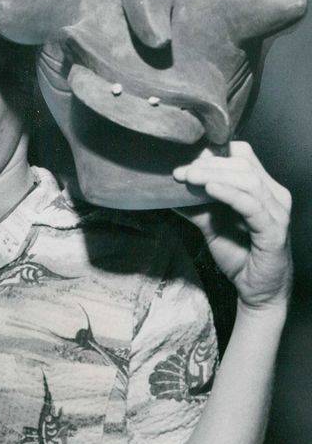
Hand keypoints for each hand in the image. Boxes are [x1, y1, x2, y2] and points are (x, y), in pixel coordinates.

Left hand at [173, 142, 292, 313]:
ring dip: (214, 176)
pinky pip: (252, 205)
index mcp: (261, 189)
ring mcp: (276, 212)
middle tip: (180, 171)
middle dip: (208, 165)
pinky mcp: (274, 230)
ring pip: (247, 181)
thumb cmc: (239, 254)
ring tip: (189, 177)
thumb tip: (168, 191)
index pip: (242, 157)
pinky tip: (209, 190)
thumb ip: (194, 206)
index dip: (214, 153)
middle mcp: (273, 195)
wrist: (257, 290)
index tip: (186, 159)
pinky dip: (230, 194)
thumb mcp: (210, 226)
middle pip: (242, 165)